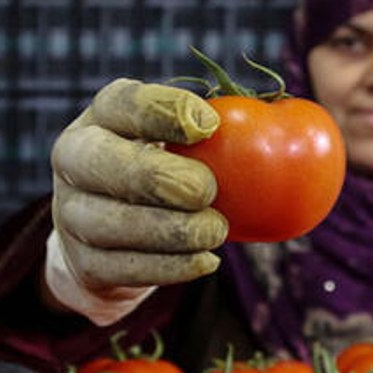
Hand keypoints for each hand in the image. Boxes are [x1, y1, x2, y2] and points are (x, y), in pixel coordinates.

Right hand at [48, 79, 226, 312]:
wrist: (116, 230)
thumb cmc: (173, 167)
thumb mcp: (188, 140)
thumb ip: (226, 129)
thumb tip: (299, 122)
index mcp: (105, 116)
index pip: (123, 104)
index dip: (163, 111)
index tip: (210, 124)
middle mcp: (77, 158)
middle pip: (104, 163)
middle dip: (156, 177)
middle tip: (205, 190)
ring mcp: (72, 212)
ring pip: (110, 223)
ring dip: (169, 230)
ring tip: (217, 231)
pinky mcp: (85, 262)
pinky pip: (125, 268)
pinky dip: (169, 267)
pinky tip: (206, 261)